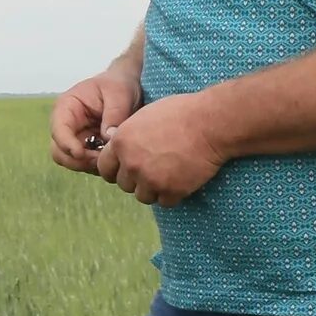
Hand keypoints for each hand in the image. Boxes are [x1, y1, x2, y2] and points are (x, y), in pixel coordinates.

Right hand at [51, 68, 141, 172]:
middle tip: (103, 160)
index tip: (81, 153)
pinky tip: (115, 158)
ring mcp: (77, 139)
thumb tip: (108, 138)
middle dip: (79, 160)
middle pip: (60, 152)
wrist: (126, 86)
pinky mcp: (89, 149)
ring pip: (73, 162)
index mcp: (67, 107)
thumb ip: (113, 115)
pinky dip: (99, 166)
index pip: (58, 130)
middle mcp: (67, 126)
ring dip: (90, 165)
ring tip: (112, 158)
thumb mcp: (119, 94)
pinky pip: (88, 164)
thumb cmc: (118, 86)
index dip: (66, 144)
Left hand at [93, 92, 226, 204]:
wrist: (210, 123)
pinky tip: (182, 180)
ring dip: (154, 189)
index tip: (129, 168)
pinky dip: (173, 194)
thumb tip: (122, 149)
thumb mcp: (144, 117)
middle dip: (137, 179)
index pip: (105, 168)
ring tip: (170, 175)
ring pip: (143, 196)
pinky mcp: (171, 190)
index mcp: (121, 142)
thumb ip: (128, 136)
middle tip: (156, 169)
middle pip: (124, 185)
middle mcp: (131, 163)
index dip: (117, 169)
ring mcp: (151, 179)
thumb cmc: (182, 113)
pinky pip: (165, 202)